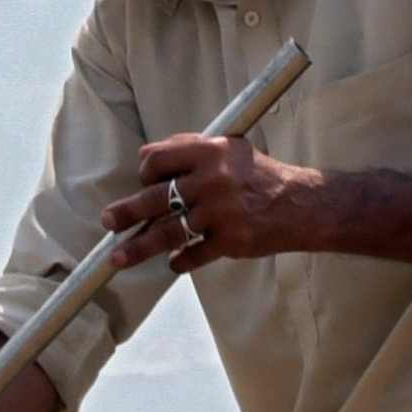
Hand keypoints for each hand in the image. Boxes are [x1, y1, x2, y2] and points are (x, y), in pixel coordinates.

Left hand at [105, 130, 329, 269]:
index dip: (145, 173)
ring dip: (139, 247)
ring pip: (167, 232)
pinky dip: (180, 261)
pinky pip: (193, 255)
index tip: (145, 184)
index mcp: (211, 152)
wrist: (303, 204)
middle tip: (108, 221)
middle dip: (126, 211)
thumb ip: (191, 149)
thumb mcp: (230, 150)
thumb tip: (146, 155)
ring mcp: (221, 212)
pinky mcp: (230, 240)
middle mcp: (213, 180)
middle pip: (154, 197)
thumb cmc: (259, 176)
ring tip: (117, 258)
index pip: (157, 159)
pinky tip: (174, 263)